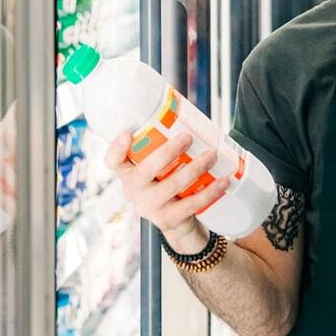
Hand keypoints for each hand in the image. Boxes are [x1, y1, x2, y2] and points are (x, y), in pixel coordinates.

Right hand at [104, 131, 228, 255]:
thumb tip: (187, 114)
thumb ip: (162, 145)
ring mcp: (148, 207)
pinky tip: (223, 181)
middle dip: (167, 152)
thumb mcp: (159, 166)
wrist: (178, 220)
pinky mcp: (167, 219)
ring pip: (171, 186)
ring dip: (194, 169)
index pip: (112, 161)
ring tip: (211, 155)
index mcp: (127, 172)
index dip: (116, 148)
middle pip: (145, 170)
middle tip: (188, 138)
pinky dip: (209, 192)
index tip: (127, 134)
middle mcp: (133, 190)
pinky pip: (190, 204)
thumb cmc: (168, 182)